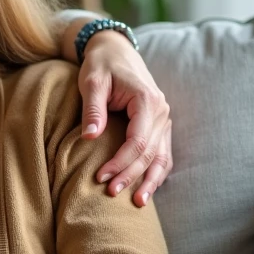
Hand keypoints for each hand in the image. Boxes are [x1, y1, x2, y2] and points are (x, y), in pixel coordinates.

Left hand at [78, 30, 172, 206]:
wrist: (115, 50)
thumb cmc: (100, 64)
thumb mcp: (91, 81)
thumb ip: (93, 108)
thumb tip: (90, 136)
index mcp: (147, 100)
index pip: (138, 140)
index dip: (120, 162)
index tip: (100, 177)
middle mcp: (162, 111)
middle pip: (150, 152)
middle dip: (131, 175)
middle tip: (111, 193)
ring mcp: (163, 119)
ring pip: (161, 156)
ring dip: (150, 180)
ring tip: (138, 203)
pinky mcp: (159, 125)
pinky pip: (162, 153)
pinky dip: (156, 172)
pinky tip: (147, 188)